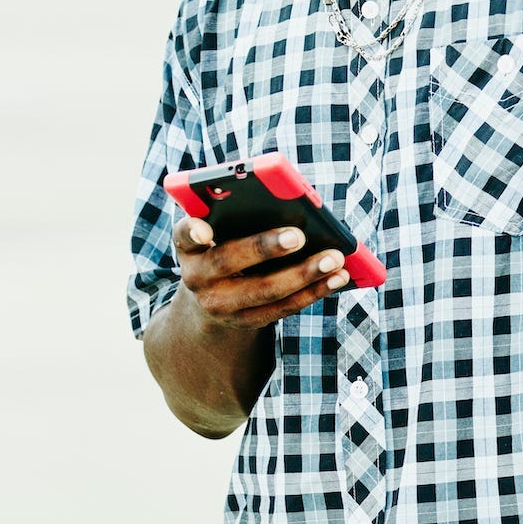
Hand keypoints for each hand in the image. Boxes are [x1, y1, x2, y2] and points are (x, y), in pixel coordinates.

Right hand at [172, 215, 349, 330]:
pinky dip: (313, 292)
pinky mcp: (247, 321)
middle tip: (297, 235)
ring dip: (304, 274)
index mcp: (189, 247)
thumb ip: (234, 215)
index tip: (204, 229)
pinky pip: (283, 309)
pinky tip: (338, 277)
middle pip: (229, 262)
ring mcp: (221, 305)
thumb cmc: (223, 247)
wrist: (210, 298)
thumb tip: (287, 202)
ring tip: (335, 258)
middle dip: (264, 248)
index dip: (192, 231)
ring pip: (264, 290)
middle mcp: (197, 278)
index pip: (184, 234)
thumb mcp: (218, 231)